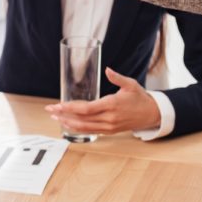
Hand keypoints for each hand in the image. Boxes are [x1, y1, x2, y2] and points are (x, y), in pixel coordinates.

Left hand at [45, 67, 160, 133]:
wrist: (152, 114)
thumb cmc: (140, 97)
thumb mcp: (130, 84)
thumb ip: (117, 77)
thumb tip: (107, 69)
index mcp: (112, 105)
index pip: (86, 109)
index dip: (70, 108)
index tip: (58, 105)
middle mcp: (109, 118)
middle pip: (81, 119)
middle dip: (63, 115)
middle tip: (50, 110)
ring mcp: (109, 126)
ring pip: (84, 127)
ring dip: (68, 123)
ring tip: (55, 118)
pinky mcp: (109, 131)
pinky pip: (90, 131)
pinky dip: (78, 129)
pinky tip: (68, 124)